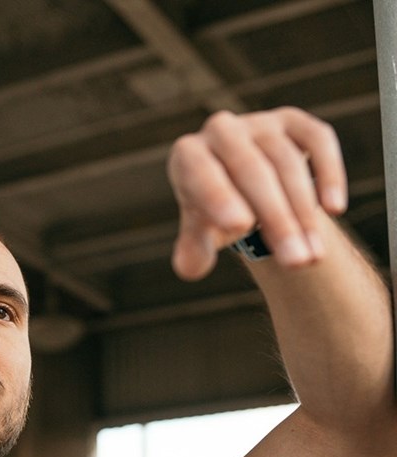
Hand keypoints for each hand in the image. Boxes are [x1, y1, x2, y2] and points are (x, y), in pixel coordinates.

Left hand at [167, 107, 347, 279]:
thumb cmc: (214, 215)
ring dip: (304, 212)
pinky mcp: (294, 122)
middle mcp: (222, 130)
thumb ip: (193, 249)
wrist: (240, 187)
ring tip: (312, 257)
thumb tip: (189, 268)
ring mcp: (259, 123)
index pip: (200, 172)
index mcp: (188, 156)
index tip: (241, 226)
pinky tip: (334, 209)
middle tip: (295, 262)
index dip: (220, 196)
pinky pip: (318, 140)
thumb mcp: (201, 234)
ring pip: (287, 162)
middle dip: (278, 220)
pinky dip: (328, 173)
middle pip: (252, 171)